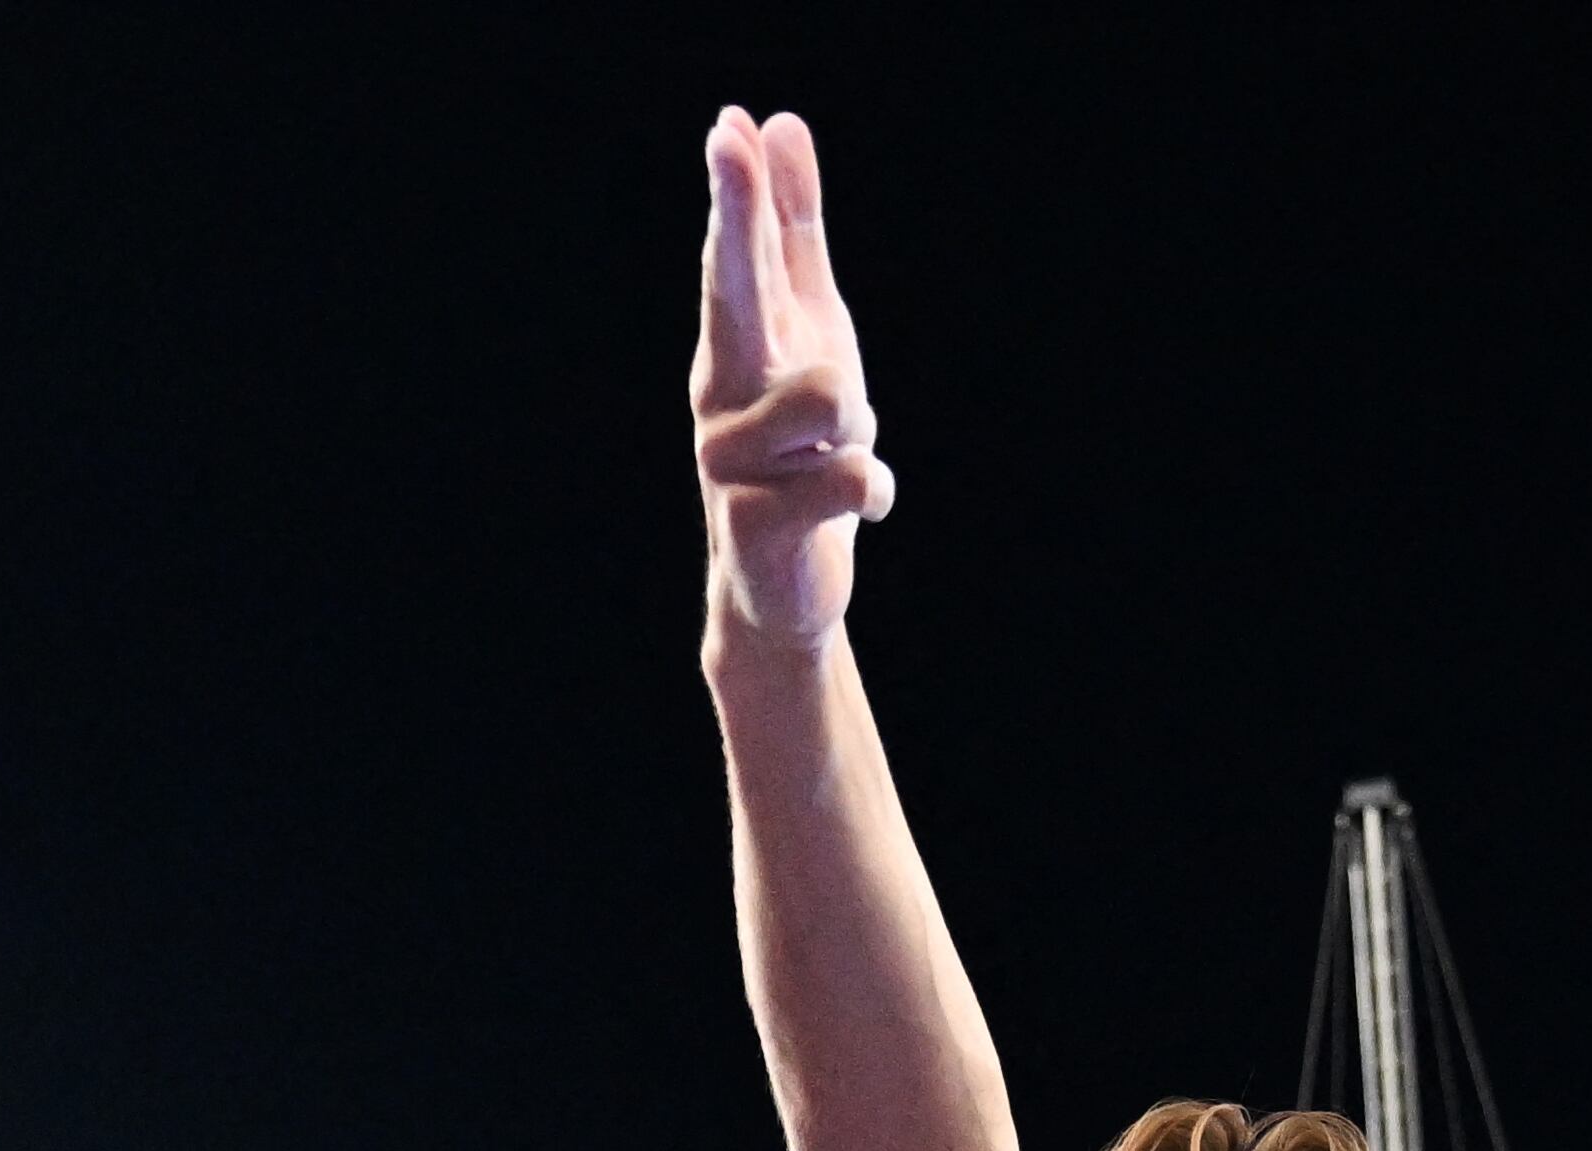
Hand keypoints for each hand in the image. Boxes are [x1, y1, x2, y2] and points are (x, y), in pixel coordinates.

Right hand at [695, 109, 893, 651]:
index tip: (732, 124)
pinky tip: (854, 509)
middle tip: (728, 139)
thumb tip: (780, 125)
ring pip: (830, 396)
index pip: (738, 254)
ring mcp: (728, 461)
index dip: (738, 191)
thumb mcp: (809, 332)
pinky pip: (855, 477)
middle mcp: (718, 394)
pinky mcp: (758, 526)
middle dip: (736, 218)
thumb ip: (791, 235)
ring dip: (857, 428)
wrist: (778, 585)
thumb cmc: (797, 448)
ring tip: (829, 458)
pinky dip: (873, 490)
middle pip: (734, 294)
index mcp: (736, 346)